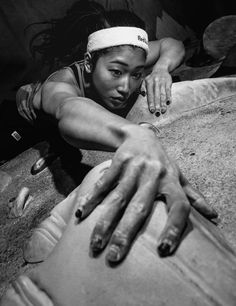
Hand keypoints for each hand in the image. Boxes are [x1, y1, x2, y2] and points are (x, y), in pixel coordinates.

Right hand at [75, 125, 216, 263]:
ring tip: (95, 244)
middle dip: (126, 233)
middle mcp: (155, 174)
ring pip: (118, 198)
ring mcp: (135, 167)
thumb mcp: (179, 175)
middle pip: (140, 207)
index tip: (164, 250)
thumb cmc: (162, 161)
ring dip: (105, 222)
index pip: (179, 205)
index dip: (174, 226)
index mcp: (172, 180)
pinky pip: (104, 183)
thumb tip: (214, 215)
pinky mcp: (118, 161)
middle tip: (115, 257)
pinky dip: (92, 198)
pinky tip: (81, 215)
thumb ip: (193, 195)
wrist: (140, 135)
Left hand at [144, 68, 171, 115]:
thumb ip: (142, 87)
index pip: (150, 95)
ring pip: (163, 94)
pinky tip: (169, 102)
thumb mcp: (145, 80)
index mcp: (149, 83)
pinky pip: (168, 90)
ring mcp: (162, 82)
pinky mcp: (168, 82)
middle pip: (156, 96)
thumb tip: (142, 94)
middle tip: (157, 112)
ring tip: (163, 110)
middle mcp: (155, 82)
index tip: (151, 110)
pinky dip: (169, 96)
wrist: (161, 68)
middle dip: (157, 105)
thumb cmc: (152, 77)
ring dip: (163, 103)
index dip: (151, 103)